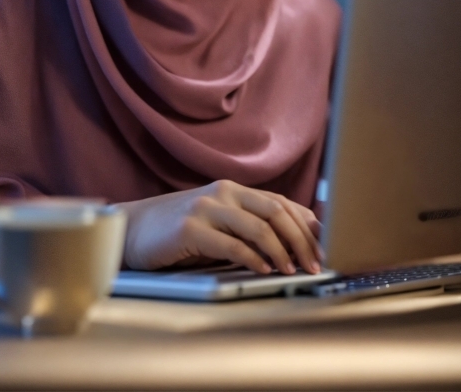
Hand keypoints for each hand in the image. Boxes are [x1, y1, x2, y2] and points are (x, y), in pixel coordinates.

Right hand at [117, 180, 321, 274]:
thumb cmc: (179, 230)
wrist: (133, 229)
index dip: (308, 226)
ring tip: (293, 270)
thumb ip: (248, 224)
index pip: (283, 203)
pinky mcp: (190, 228)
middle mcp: (223, 193)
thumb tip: (296, 241)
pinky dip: (253, 258)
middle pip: (277, 212)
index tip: (326, 248)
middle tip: (315, 265)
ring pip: (258, 226)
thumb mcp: (218, 221)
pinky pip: (231, 244)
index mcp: (234, 189)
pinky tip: (264, 270)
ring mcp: (206, 208)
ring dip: (282, 251)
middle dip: (302, 240)